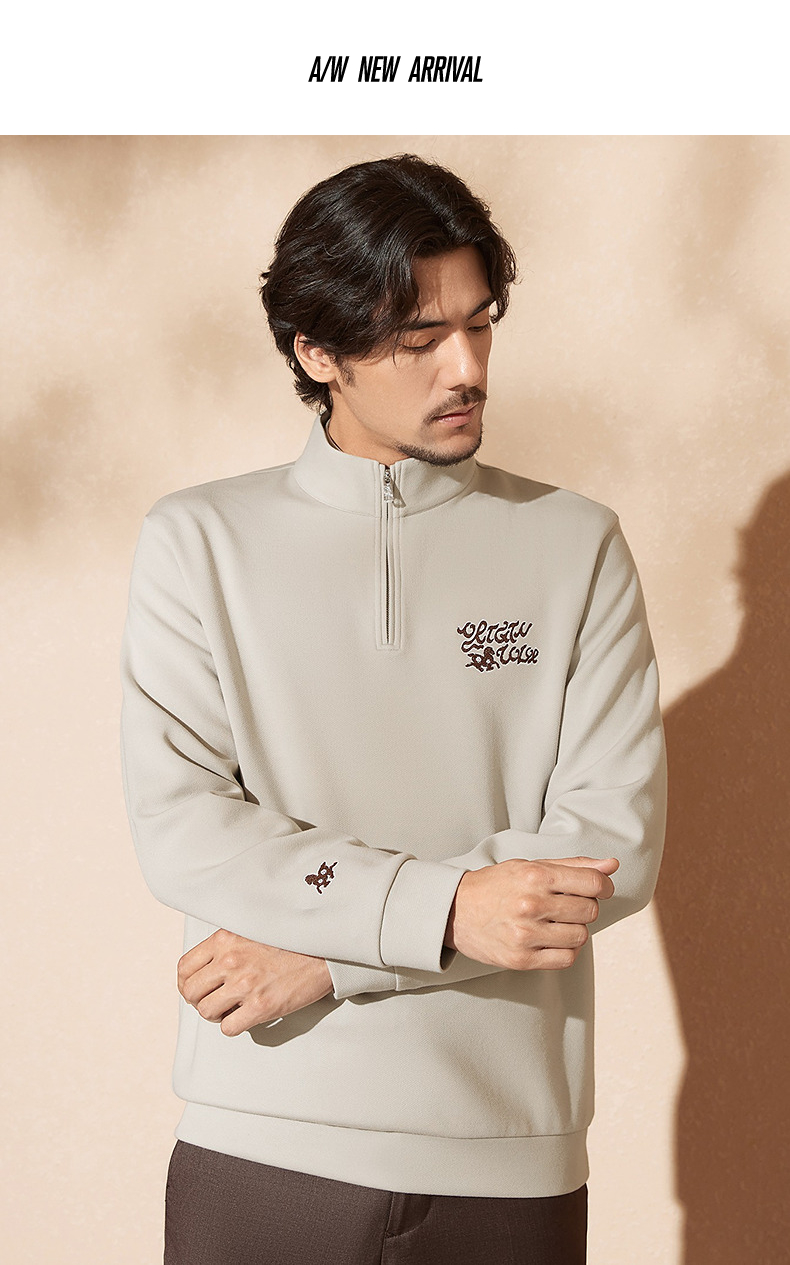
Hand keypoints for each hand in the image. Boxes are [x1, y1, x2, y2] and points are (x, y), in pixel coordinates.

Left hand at [177, 929, 333, 1035]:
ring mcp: (245, 984)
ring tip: (231, 1008)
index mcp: (225, 939)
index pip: (184, 968)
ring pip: (207, 1012)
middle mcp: (231, 960)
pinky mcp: (261, 1006)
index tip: (196, 988)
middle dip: (199, 1001)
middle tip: (214, 1001)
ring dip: (216, 1015)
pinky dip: (234, 1026)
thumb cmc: (290, 940)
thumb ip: (227, 944)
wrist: (324, 949)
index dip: (186, 983)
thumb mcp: (251, 929)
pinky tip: (246, 1016)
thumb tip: (205, 966)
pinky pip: (229, 1028)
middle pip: (191, 992)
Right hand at [444, 855, 619, 970]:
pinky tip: (551, 939)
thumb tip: (612, 864)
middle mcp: (531, 904)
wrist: (454, 911)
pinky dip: (565, 950)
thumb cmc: (496, 885)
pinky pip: (566, 958)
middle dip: (585, 906)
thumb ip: (573, 865)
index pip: (593, 883)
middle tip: (566, 905)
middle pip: (590, 910)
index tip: (600, 889)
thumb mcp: (530, 866)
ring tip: (555, 922)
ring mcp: (526, 934)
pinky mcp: (521, 959)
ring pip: (581, 936)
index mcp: (535, 875)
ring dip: (574, 929)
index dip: (604, 886)